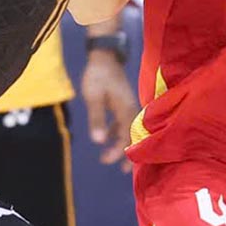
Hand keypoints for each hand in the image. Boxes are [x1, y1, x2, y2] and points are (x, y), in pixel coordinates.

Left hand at [80, 49, 138, 171]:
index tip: (113, 163)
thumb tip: (98, 141)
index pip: (127, 135)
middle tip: (119, 169)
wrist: (104, 56)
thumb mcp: (93, 97)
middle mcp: (130, 108)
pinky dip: (116, 132)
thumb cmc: (98, 75)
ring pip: (127, 129)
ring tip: (108, 157)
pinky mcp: (122, 102)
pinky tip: (106, 138)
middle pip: (131, 135)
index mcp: (125, 108)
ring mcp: (127, 104)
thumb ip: (97, 119)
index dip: (122, 151)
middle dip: (126, 152)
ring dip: (119, 143)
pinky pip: (122, 121)